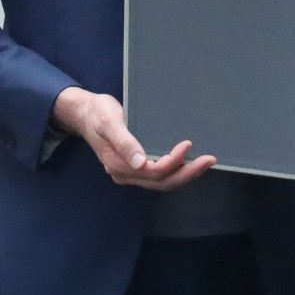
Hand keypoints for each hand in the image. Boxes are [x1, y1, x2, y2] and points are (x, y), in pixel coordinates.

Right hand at [50, 87, 214, 191]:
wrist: (85, 112)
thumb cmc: (97, 113)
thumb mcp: (108, 122)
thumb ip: (124, 142)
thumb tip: (140, 162)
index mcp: (118, 164)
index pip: (152, 171)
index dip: (172, 162)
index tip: (188, 145)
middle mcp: (126, 173)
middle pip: (161, 182)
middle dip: (187, 173)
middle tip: (209, 160)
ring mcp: (130, 172)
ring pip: (162, 181)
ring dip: (184, 174)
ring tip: (205, 162)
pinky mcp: (135, 166)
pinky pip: (158, 175)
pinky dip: (175, 170)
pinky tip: (188, 161)